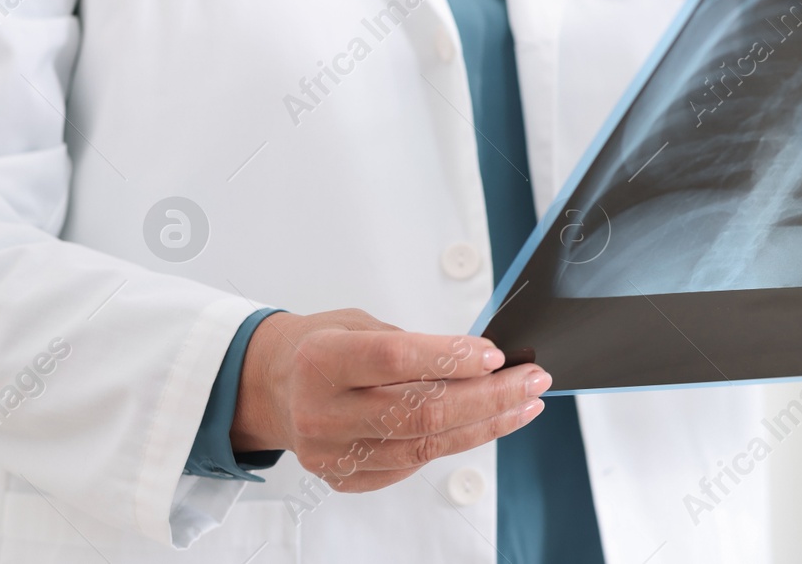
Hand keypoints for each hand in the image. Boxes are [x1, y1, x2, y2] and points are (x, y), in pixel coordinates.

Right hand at [231, 308, 547, 491]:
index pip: (397, 360)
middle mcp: (323, 411)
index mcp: (322, 360)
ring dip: (484, 425)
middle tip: (530, 381)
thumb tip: (481, 359)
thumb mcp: (358, 323)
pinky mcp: (344, 477)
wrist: (270, 387)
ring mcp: (332, 452)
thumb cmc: (321, 347)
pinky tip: (482, 425)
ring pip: (425, 445)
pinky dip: (453, 443)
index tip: (496, 355)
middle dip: (489, 397)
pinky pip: (412, 465)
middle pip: (421, 411)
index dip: (452, 358)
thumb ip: (413, 344)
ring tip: (522, 405)